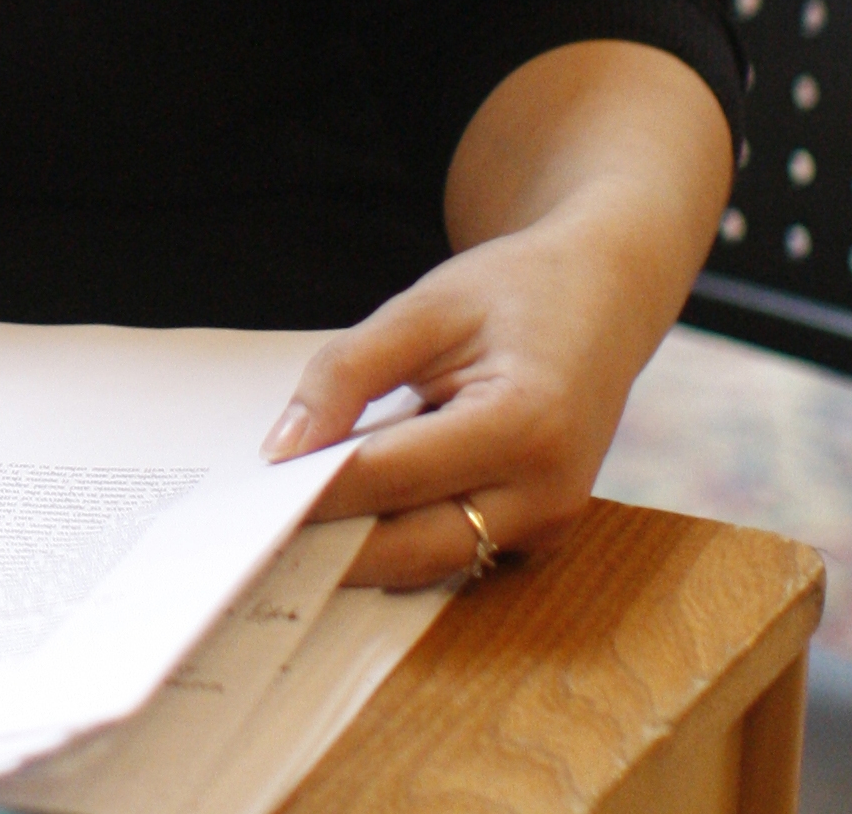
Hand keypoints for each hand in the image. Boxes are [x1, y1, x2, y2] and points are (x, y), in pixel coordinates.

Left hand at [264, 40, 732, 590]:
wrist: (604, 297)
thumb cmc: (515, 291)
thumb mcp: (423, 308)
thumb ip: (348, 373)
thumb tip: (284, 446)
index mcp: (522, 425)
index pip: (390, 476)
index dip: (314, 488)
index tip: (247, 494)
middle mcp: (546, 491)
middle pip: (412, 546)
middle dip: (330, 542)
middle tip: (251, 533)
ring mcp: (550, 522)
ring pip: (432, 561)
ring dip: (360, 548)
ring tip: (284, 526)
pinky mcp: (541, 531)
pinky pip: (456, 550)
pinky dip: (398, 537)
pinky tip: (345, 513)